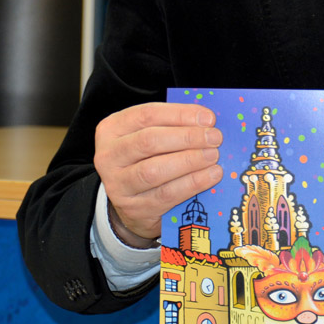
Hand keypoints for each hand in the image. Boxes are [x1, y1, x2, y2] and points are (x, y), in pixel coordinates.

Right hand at [94, 102, 223, 244]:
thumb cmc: (146, 160)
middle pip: (149, 141)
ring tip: (213, 156)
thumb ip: (172, 125)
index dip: (180, 114)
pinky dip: (192, 183)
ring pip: (155, 170)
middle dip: (187, 137)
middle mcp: (109, 156)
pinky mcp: (134, 209)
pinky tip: (210, 176)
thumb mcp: (149, 136)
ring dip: (190, 161)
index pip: (147, 115)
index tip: (208, 118)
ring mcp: (118, 185)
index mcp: (111, 129)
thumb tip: (207, 120)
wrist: (132, 203)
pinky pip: (167, 194)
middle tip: (214, 138)